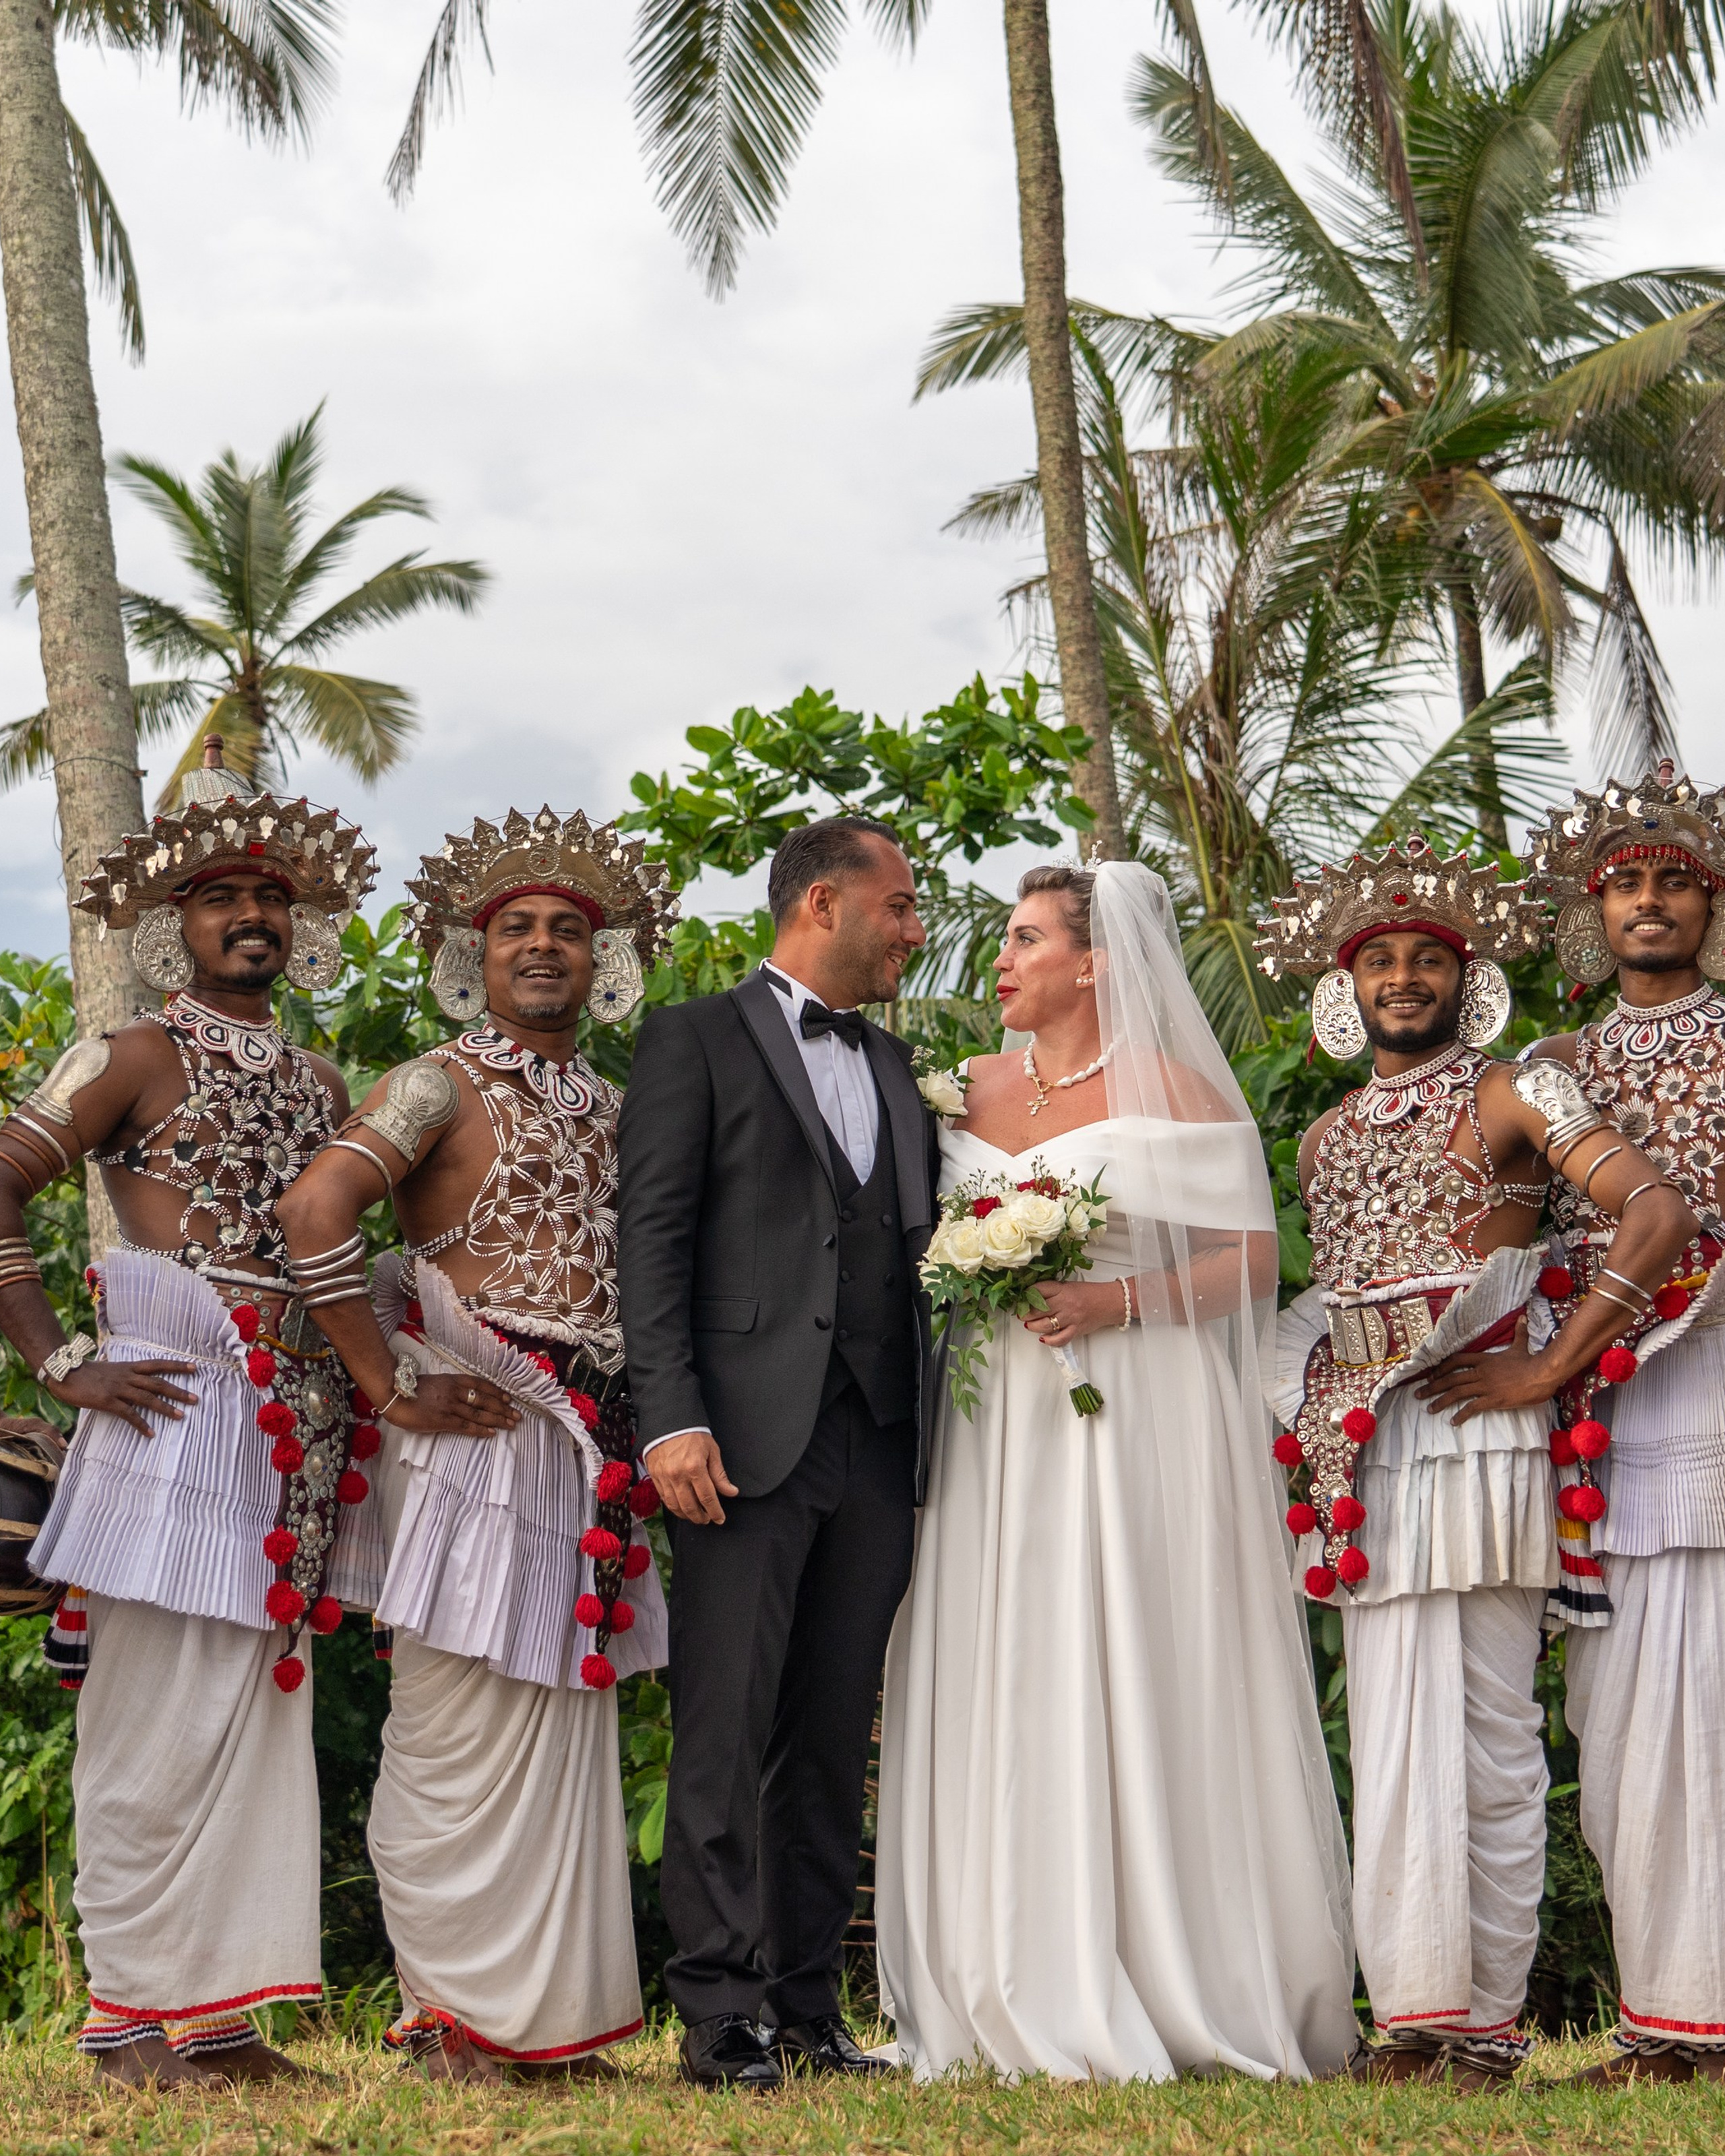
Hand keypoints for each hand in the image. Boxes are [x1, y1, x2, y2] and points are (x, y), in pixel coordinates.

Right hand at [51, 1357, 197, 1439]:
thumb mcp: (111, 1369)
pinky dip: (141, 1424)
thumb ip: (126, 1375)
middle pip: (158, 1383)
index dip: (176, 1366)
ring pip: (148, 1398)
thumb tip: (138, 1382)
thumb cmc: (87, 1373)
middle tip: (195, 1399)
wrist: (66, 1373)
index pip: (158, 1364)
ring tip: (180, 1416)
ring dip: (165, 1407)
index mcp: (129, 1367)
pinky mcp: (109, 1401)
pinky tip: (150, 1433)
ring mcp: (119, 1389)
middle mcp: (128, 1376)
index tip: (195, 1367)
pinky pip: (129, 1414)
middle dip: (178, 1391)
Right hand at [386, 1372, 517, 1437]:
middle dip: (503, 1408)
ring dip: (497, 1419)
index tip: (509, 1398)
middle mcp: (455, 1391)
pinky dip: (480, 1429)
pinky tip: (491, 1433)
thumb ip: (450, 1387)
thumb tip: (463, 1395)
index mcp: (453, 1380)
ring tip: (511, 1424)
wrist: (394, 1395)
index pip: (481, 1385)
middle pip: (485, 1400)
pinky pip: (466, 1425)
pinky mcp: (442, 1420)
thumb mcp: (435, 1382)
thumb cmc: (411, 1389)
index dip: (497, 1392)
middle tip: (517, 1415)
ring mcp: (449, 1406)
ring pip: (479, 1413)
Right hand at [649, 1430, 738, 1524]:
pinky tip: (681, 1508)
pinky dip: (674, 1507)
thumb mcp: (712, 1451)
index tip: (720, 1519)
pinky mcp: (655, 1477)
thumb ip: (720, 1475)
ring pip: (675, 1506)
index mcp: (695, 1467)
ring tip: (696, 1516)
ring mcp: (664, 1477)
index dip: (715, 1512)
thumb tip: (731, 1492)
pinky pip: (664, 1499)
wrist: (669, 1423)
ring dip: (687, 1515)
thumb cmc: (692, 1434)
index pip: (707, 1498)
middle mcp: (678, 1475)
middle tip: (708, 1519)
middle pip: (690, 1506)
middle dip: (701, 1517)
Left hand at [1021, 1281, 1126, 1348]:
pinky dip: (1049, 1341)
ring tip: (1029, 1325)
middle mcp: (1065, 1303)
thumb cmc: (1089, 1294)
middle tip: (1021, 1314)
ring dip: (1033, 1326)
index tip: (1021, 1298)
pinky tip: (1043, 1339)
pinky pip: (1060, 1339)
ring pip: (1045, 1325)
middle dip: (1025, 1313)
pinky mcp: (1076, 1330)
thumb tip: (1033, 1297)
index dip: (1026, 1295)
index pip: (1039, 1290)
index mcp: (1062, 1290)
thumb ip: (1052, 1291)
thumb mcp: (1068, 1286)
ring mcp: (1070, 1318)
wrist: (1109, 1302)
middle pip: (1038, 1309)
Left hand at [1412, 1318, 1556, 1423]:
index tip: (1431, 1375)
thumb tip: (1522, 1317)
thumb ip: (1518, 1334)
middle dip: (1433, 1386)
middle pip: (1451, 1378)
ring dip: (1440, 1401)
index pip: (1456, 1360)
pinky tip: (1453, 1421)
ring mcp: (1485, 1386)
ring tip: (1429, 1408)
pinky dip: (1461, 1415)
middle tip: (1419, 1394)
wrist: (1542, 1375)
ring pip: (1457, 1392)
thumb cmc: (1532, 1362)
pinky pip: (1472, 1407)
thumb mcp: (1521, 1346)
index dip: (1441, 1368)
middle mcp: (1480, 1372)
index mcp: (1484, 1359)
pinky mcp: (1493, 1400)